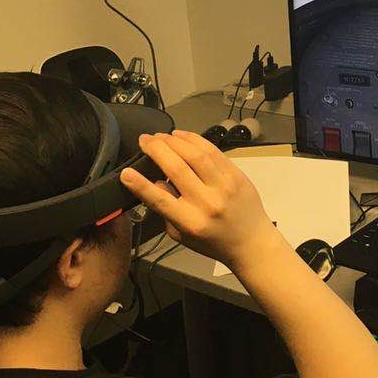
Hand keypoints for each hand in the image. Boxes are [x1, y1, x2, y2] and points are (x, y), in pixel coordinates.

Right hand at [120, 131, 274, 264]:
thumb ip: (166, 211)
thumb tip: (155, 183)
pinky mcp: (237, 175)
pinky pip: (213, 151)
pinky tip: (181, 136)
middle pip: (177, 168)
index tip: (125, 172)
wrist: (251, 242)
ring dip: (174, 141)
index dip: (140, 184)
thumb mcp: (182, 236)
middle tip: (144, 140)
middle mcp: (208, 202)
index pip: (161, 199)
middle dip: (157, 150)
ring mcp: (225, 186)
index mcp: (191, 222)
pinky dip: (195, 140)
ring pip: (196, 155)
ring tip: (160, 136)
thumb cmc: (212, 242)